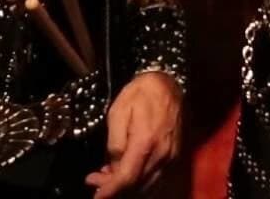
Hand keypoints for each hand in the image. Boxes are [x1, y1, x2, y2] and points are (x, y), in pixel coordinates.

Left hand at [84, 72, 180, 197]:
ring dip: (127, 188)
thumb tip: (113, 166)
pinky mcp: (175, 157)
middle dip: (114, 189)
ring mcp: (171, 158)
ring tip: (107, 176)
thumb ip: (115, 142)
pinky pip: (157, 178)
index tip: (96, 196)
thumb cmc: (140, 94)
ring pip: (148, 185)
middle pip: (137, 186)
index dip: (110, 190)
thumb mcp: (118, 112)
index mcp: (145, 142)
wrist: (168, 83)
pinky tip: (126, 172)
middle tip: (94, 180)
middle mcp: (162, 155)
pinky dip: (140, 182)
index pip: (127, 178)